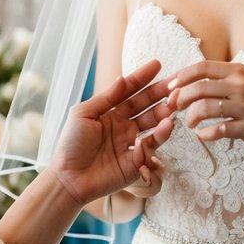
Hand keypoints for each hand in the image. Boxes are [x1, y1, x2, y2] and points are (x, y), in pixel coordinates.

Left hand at [50, 60, 173, 206]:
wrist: (68, 178)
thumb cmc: (70, 144)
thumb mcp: (84, 114)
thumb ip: (106, 97)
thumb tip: (122, 77)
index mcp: (109, 113)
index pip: (129, 91)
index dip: (142, 78)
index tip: (157, 64)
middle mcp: (122, 126)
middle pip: (145, 106)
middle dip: (160, 94)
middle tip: (176, 84)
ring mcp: (130, 144)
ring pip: (152, 125)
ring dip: (163, 114)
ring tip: (173, 105)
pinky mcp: (135, 163)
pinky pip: (151, 147)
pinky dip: (159, 137)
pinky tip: (165, 126)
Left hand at [167, 60, 243, 156]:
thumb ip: (224, 78)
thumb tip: (191, 80)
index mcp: (239, 71)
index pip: (202, 67)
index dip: (182, 76)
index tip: (170, 86)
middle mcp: (242, 86)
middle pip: (200, 87)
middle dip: (181, 97)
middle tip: (173, 107)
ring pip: (206, 108)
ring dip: (191, 117)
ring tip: (189, 123)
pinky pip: (220, 130)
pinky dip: (207, 134)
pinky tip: (203, 135)